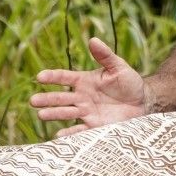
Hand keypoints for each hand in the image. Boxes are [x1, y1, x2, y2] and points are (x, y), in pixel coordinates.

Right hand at [29, 37, 147, 137]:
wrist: (142, 102)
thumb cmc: (129, 82)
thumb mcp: (118, 67)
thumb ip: (105, 55)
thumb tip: (93, 40)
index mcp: (85, 81)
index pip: (65, 77)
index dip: (53, 77)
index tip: (40, 77)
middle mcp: (82, 97)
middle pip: (61, 97)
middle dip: (47, 99)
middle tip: (33, 100)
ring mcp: (87, 112)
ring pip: (66, 113)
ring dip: (53, 114)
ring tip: (41, 115)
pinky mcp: (94, 126)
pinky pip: (79, 130)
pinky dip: (69, 133)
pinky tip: (58, 135)